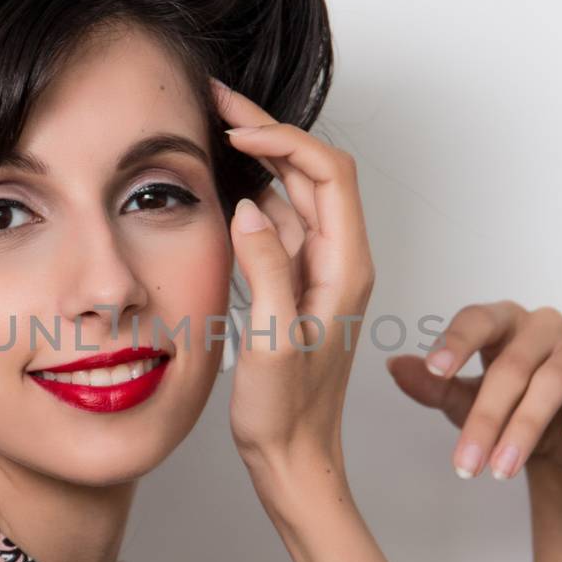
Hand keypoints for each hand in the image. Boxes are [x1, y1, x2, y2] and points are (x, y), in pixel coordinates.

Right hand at [208, 77, 374, 481]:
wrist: (297, 462)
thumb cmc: (288, 416)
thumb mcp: (273, 345)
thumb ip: (267, 272)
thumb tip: (250, 207)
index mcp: (347, 268)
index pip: (329, 173)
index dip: (284, 140)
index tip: (234, 130)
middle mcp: (340, 261)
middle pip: (313, 170)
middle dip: (269, 129)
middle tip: (215, 99)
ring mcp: (320, 272)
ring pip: (296, 192)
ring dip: (260, 156)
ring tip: (214, 128)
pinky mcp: (298, 286)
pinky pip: (281, 224)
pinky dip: (253, 194)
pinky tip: (222, 187)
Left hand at [386, 300, 561, 480]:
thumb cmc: (511, 409)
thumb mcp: (465, 401)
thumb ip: (434, 386)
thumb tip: (396, 367)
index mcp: (503, 324)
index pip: (477, 319)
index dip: (456, 342)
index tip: (434, 369)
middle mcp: (543, 329)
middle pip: (511, 365)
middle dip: (486, 419)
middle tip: (465, 464)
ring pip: (553, 380)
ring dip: (525, 428)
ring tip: (502, 469)